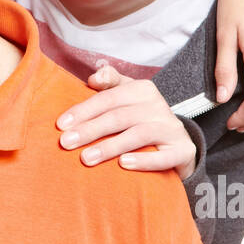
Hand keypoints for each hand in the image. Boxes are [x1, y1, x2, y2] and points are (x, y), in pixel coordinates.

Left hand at [55, 62, 197, 177]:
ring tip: (86, 158)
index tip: (61, 125)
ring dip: (110, 147)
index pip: (108, 98)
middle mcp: (159, 105)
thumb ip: (109, 83)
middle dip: (90, 130)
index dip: (84, 110)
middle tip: (66, 143)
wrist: (178, 143)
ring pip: (138, 135)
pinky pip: (163, 157)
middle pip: (119, 117)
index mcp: (142, 89)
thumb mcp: (127, 97)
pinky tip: (123, 165)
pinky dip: (143, 160)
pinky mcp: (182, 150)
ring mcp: (172, 128)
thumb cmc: (141, 118)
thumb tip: (93, 78)